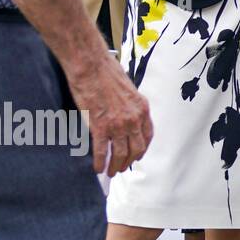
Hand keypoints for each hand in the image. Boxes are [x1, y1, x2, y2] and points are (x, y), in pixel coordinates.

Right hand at [65, 51, 152, 175]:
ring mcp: (118, 124)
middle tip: (122, 168)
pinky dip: (101, 162)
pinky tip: (98, 168)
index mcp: (142, 108)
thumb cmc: (107, 73)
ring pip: (121, 153)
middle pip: (136, 148)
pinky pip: (103, 151)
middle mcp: (134, 118)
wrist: (92, 67)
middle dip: (130, 161)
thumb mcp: (128, 89)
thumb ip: (130, 105)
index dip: (142, 148)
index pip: (147, 135)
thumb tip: (126, 115)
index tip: (137, 155)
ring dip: (116, 166)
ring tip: (111, 172)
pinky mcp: (101, 126)